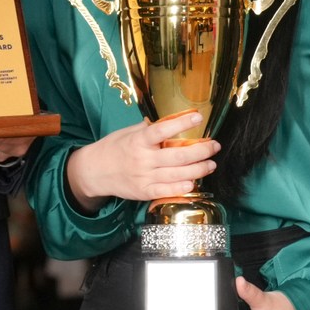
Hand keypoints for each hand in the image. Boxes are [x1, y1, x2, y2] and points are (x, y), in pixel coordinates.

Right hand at [65, 112, 217, 206]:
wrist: (94, 172)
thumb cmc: (114, 148)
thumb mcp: (128, 132)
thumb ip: (150, 128)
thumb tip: (172, 119)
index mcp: (138, 141)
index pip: (163, 130)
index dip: (182, 123)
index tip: (198, 116)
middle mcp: (143, 159)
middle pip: (178, 156)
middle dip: (201, 151)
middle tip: (214, 146)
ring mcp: (144, 178)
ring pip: (178, 174)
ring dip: (199, 169)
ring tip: (211, 164)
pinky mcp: (144, 192)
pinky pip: (167, 191)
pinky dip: (182, 187)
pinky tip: (194, 182)